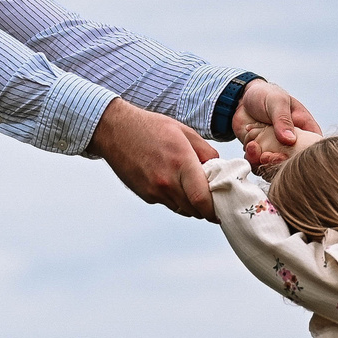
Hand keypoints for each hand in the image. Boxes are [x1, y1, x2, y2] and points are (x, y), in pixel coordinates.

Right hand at [91, 97, 217, 219]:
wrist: (116, 131)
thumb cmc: (150, 127)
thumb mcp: (185, 132)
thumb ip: (206, 152)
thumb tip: (219, 170)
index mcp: (181, 162)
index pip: (202, 199)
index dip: (214, 210)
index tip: (222, 209)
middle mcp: (167, 181)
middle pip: (194, 210)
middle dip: (206, 208)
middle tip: (212, 198)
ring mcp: (154, 191)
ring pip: (182, 209)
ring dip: (191, 205)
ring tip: (192, 188)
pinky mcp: (145, 195)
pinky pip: (168, 203)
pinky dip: (176, 199)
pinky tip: (173, 182)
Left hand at [234, 78, 319, 171]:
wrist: (242, 99)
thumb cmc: (265, 95)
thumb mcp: (277, 102)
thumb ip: (283, 120)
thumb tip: (290, 140)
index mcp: (305, 130)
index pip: (311, 150)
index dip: (300, 158)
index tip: (284, 155)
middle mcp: (293, 143)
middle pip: (292, 164)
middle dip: (277, 163)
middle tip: (265, 155)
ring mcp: (276, 150)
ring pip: (274, 168)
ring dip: (262, 163)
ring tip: (254, 147)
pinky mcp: (261, 154)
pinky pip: (259, 165)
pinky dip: (252, 159)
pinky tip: (249, 145)